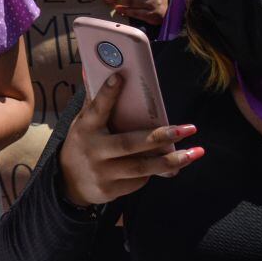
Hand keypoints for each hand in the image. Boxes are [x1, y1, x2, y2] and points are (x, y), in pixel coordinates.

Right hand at [58, 74, 202, 207]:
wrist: (67, 184)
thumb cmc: (83, 145)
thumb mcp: (82, 124)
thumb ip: (93, 102)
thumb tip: (89, 70)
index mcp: (85, 128)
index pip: (97, 108)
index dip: (108, 93)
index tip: (120, 76)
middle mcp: (93, 150)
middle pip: (130, 143)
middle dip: (160, 136)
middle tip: (186, 128)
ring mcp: (102, 172)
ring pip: (142, 167)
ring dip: (171, 160)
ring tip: (194, 152)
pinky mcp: (111, 190)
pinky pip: (140, 180)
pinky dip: (156, 171)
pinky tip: (171, 166)